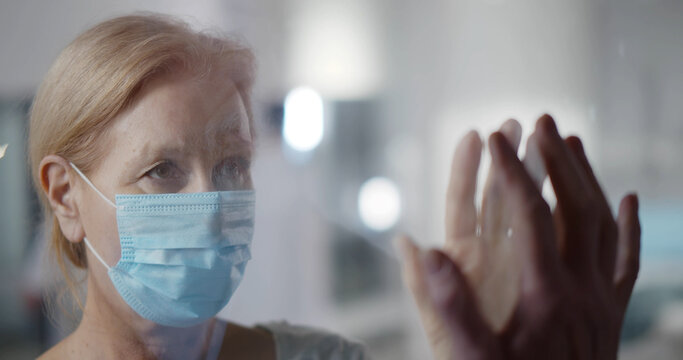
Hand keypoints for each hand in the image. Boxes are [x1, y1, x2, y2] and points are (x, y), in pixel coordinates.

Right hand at [399, 115, 639, 358]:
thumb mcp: (473, 358)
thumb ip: (448, 305)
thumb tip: (422, 246)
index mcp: (545, 294)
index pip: (532, 215)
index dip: (511, 171)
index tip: (494, 136)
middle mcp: (582, 289)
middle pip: (577, 207)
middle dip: (557, 159)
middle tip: (540, 121)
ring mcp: (603, 300)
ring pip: (605, 224)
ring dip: (589, 179)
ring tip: (572, 142)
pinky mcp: (612, 314)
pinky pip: (628, 261)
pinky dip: (629, 226)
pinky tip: (627, 199)